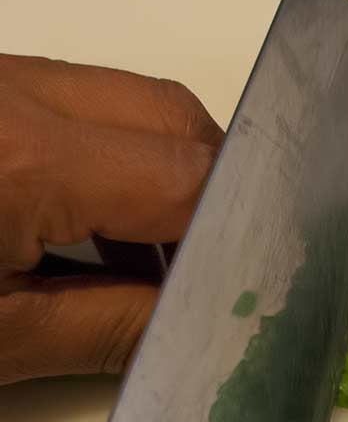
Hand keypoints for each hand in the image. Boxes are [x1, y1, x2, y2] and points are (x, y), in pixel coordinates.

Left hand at [0, 54, 222, 384]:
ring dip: (166, 177)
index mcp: (21, 159)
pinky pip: (85, 111)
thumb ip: (107, 328)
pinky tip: (100, 232)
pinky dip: (117, 167)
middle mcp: (14, 93)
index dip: (235, 225)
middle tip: (210, 262)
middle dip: (214, 184)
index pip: (187, 175)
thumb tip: (187, 327)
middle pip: (172, 113)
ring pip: (132, 106)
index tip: (250, 274)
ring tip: (153, 259)